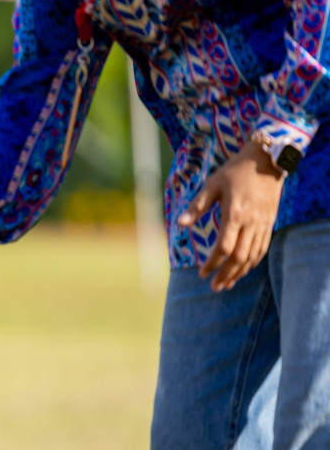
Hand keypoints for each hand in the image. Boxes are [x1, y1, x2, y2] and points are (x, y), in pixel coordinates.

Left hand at [179, 145, 284, 291]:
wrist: (267, 161)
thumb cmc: (235, 171)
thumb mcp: (212, 184)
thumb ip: (197, 206)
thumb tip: (180, 224)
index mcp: (235, 213)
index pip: (224, 247)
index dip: (212, 263)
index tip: (202, 273)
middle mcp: (251, 222)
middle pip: (240, 256)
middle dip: (226, 274)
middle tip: (214, 287)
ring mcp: (263, 224)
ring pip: (253, 256)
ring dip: (239, 273)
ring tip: (226, 285)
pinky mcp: (269, 223)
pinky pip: (262, 248)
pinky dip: (253, 263)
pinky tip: (242, 271)